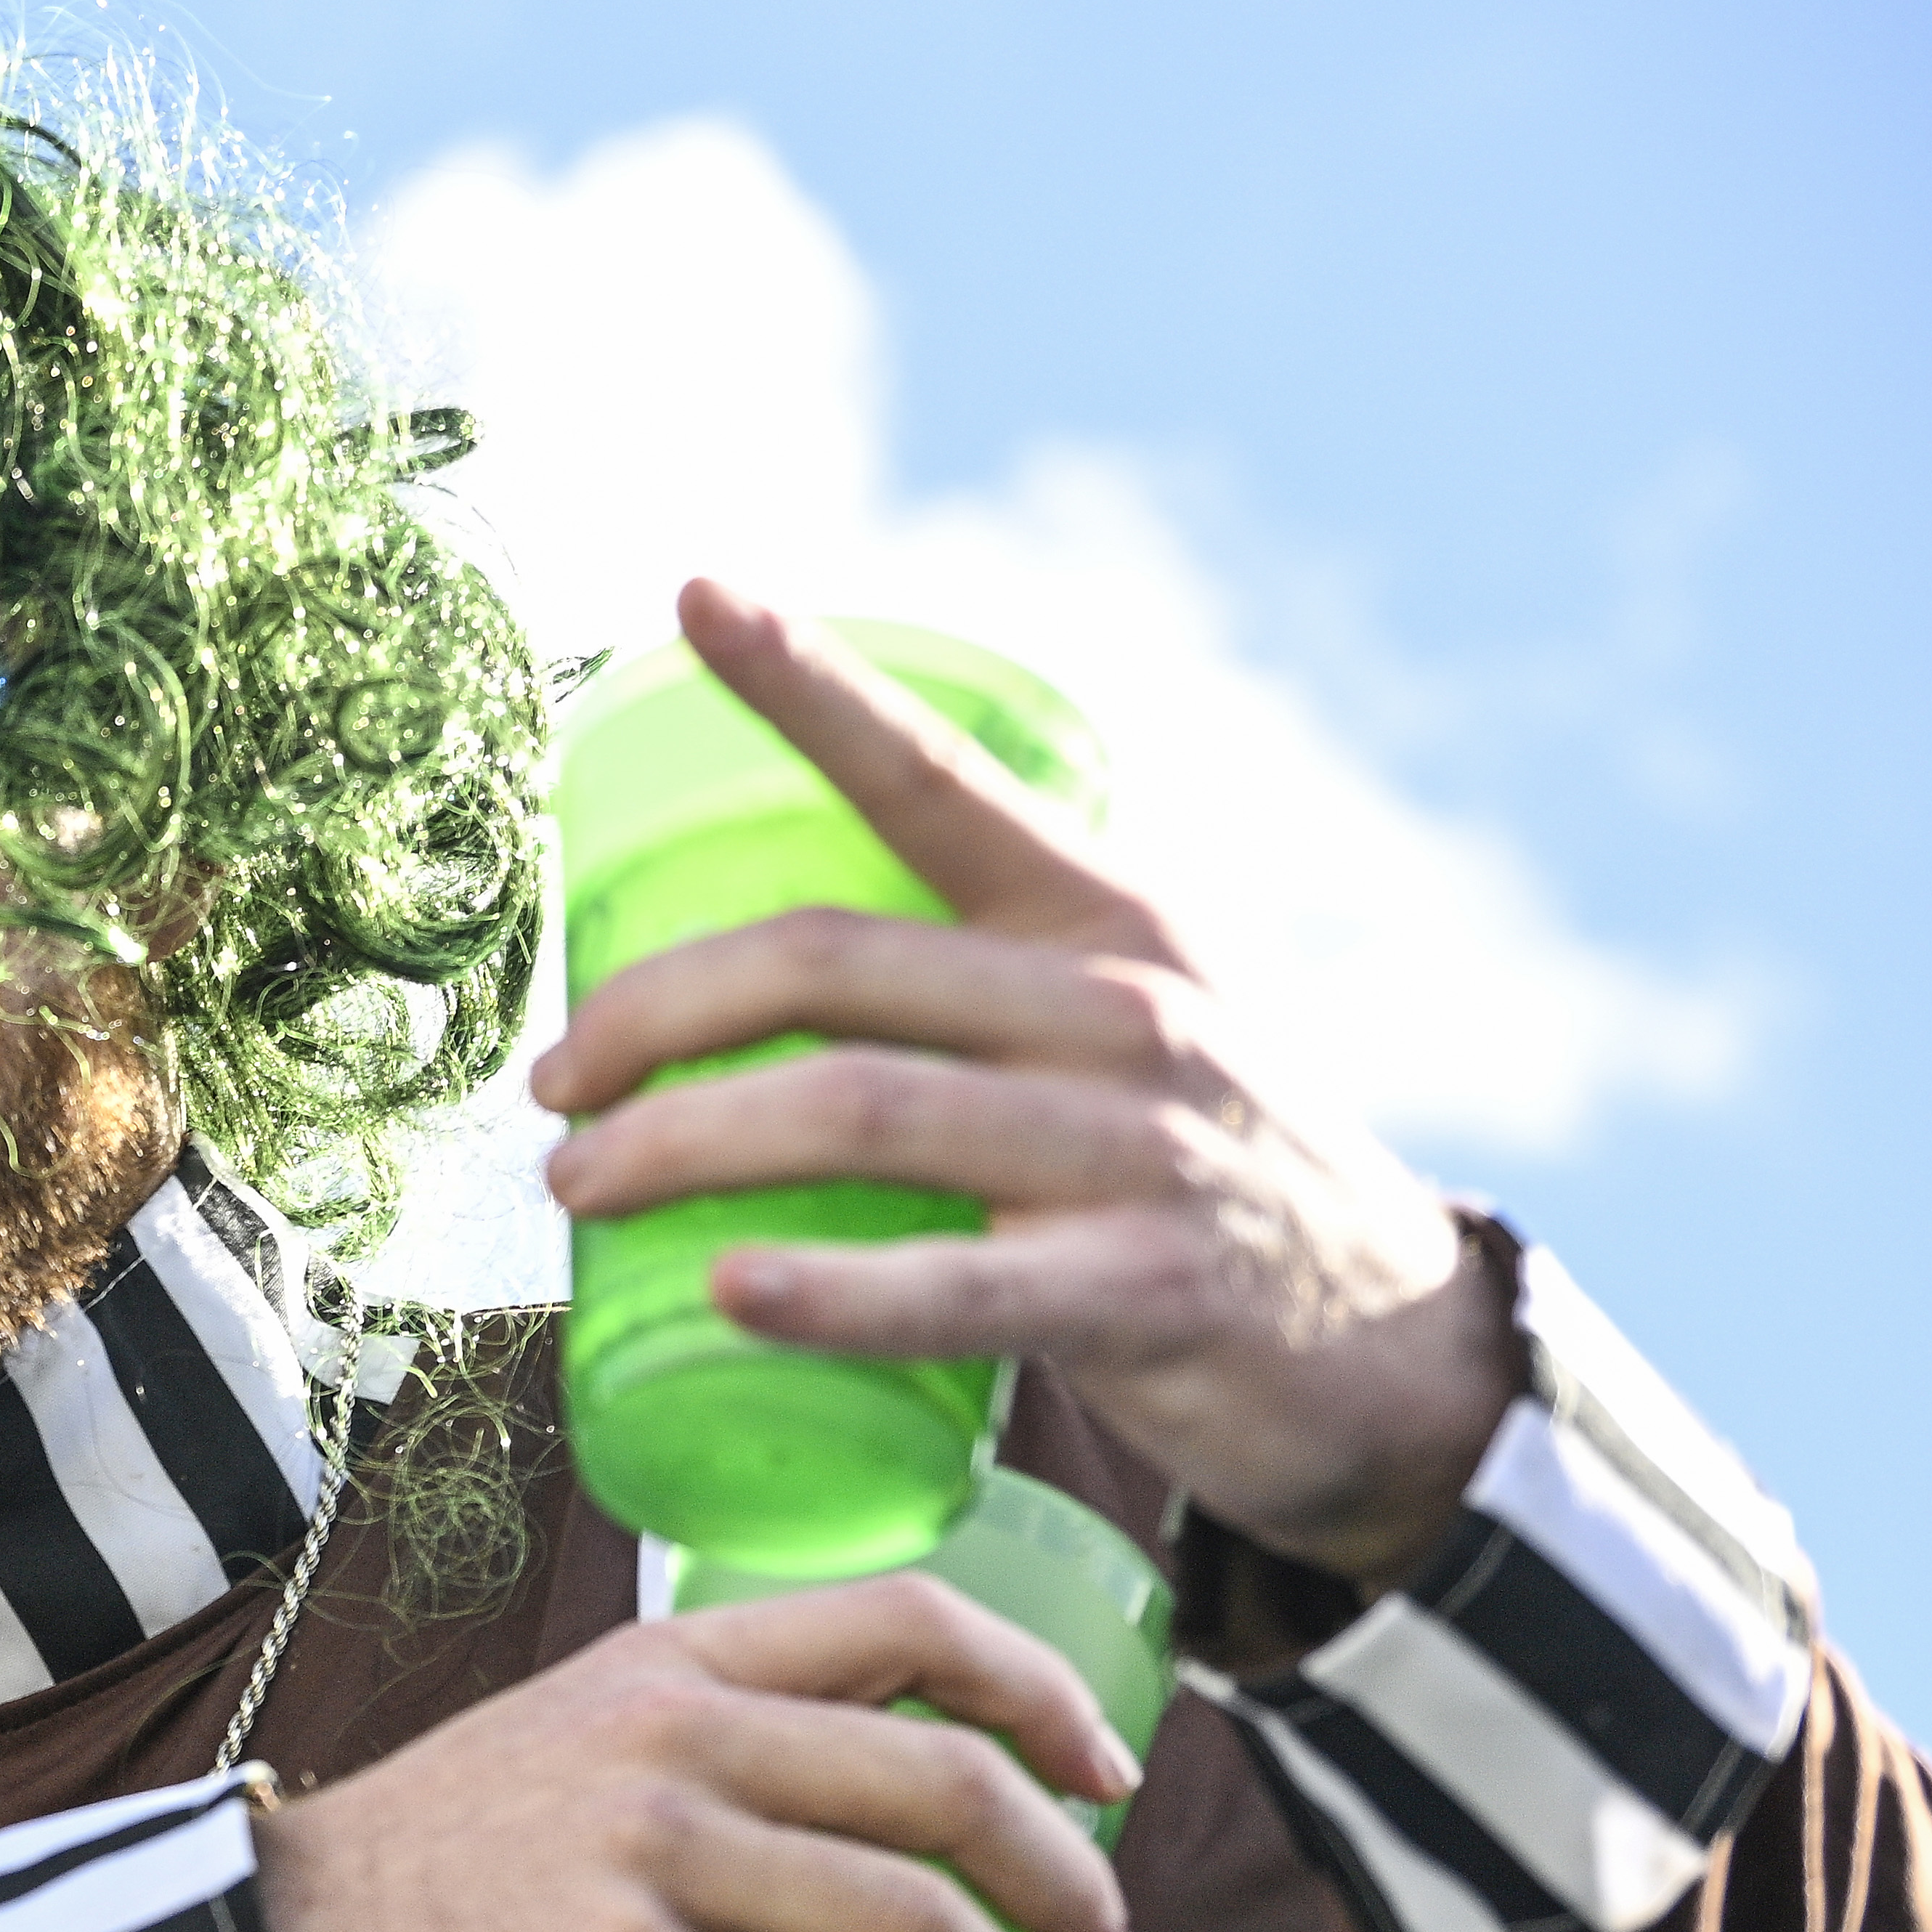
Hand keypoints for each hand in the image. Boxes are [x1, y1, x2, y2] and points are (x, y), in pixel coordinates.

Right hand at [249, 1574, 1145, 1931]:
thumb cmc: (430, 1870)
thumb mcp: (573, 1745)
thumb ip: (707, 1751)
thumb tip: (868, 1823)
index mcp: (675, 1658)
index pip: (909, 1618)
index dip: (1044, 1693)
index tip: (1112, 1777)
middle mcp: (674, 1730)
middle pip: (950, 1790)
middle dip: (1075, 1899)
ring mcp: (644, 1846)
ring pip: (910, 1930)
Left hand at [535, 578, 1523, 1585]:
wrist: (1380, 1336)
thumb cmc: (1180, 1163)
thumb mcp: (1118, 1018)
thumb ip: (974, 976)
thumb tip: (738, 969)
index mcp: (1099, 913)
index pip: (933, 775)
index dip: (808, 684)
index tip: (696, 595)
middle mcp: (1122, 1005)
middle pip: (828, 966)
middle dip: (649, 1014)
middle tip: (550, 1081)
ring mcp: (1136, 1148)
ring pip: (857, 1113)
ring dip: (678, 1144)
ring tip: (573, 1180)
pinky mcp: (1142, 1292)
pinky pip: (950, 1292)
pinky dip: (824, 1293)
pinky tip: (724, 1289)